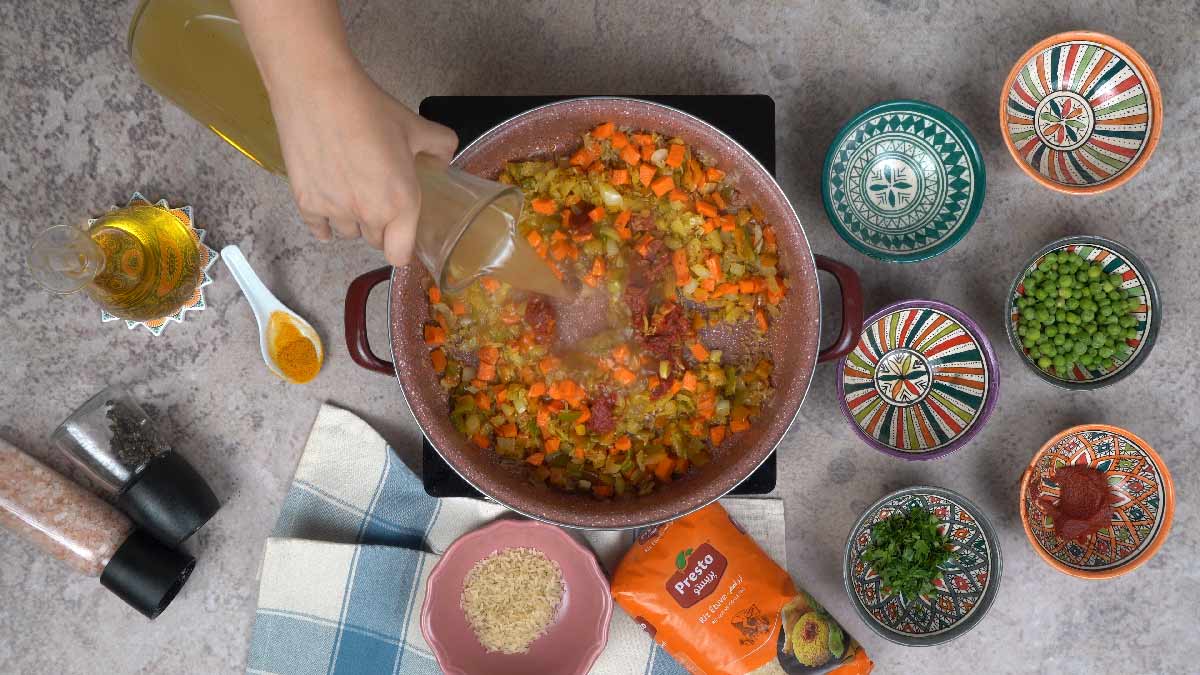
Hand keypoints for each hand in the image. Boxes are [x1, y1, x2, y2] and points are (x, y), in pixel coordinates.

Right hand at [270, 64, 457, 264]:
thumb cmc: (370, 108)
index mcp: (401, 203)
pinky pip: (319, 229)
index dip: (402, 246)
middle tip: (378, 197)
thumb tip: (444, 160)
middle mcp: (368, 214)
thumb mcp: (416, 126)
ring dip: (352, 220)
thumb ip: (440, 147)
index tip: (402, 233)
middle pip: (375, 241)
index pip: (400, 255)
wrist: (319, 90)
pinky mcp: (306, 202)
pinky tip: (329, 203)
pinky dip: (325, 222)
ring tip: (352, 191)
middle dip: (379, 226)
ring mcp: (334, 211)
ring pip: (347, 233)